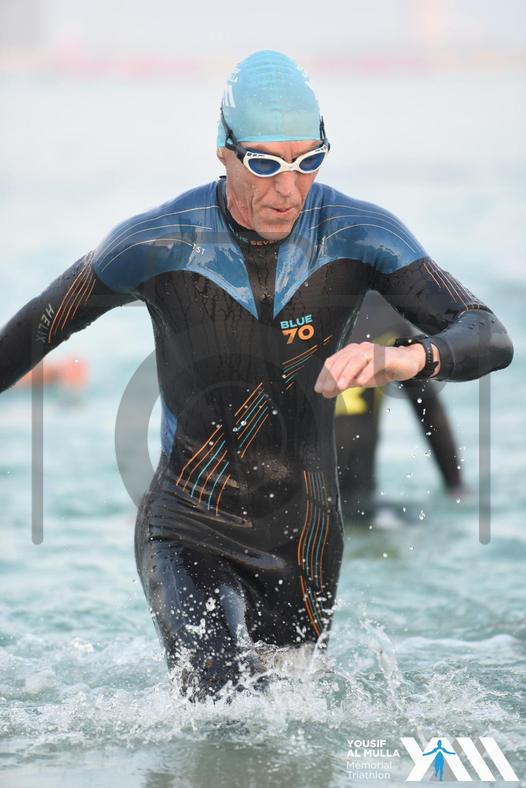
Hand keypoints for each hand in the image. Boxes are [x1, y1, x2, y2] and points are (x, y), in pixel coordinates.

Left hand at [314, 341, 433, 398]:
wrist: (405, 364)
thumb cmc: (381, 370)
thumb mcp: (359, 379)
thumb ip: (343, 384)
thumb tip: (326, 392)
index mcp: (350, 353)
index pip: (333, 362)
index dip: (324, 375)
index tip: (318, 389)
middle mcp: (359, 349)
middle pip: (342, 360)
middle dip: (332, 376)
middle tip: (326, 390)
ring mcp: (373, 351)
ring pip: (356, 360)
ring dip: (346, 374)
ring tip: (339, 386)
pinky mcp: (386, 356)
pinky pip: (374, 363)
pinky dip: (366, 372)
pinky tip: (360, 382)